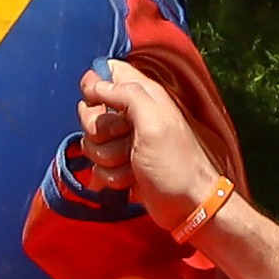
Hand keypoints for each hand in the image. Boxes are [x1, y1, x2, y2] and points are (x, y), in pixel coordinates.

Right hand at [76, 60, 210, 228]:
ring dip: (108, 158)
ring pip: (92, 142)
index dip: (95, 86)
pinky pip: (98, 165)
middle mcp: (131, 113)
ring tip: (132, 164)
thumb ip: (126, 94)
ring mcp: (124, 141)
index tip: (100, 105)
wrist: (187, 206)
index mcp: (143, 94)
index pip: (107, 72)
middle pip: (90, 110)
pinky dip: (112, 176)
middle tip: (124, 139)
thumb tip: (94, 82)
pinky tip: (131, 180)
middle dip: (99, 131)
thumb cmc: (175, 163)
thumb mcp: (154, 122)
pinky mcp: (120, 165)